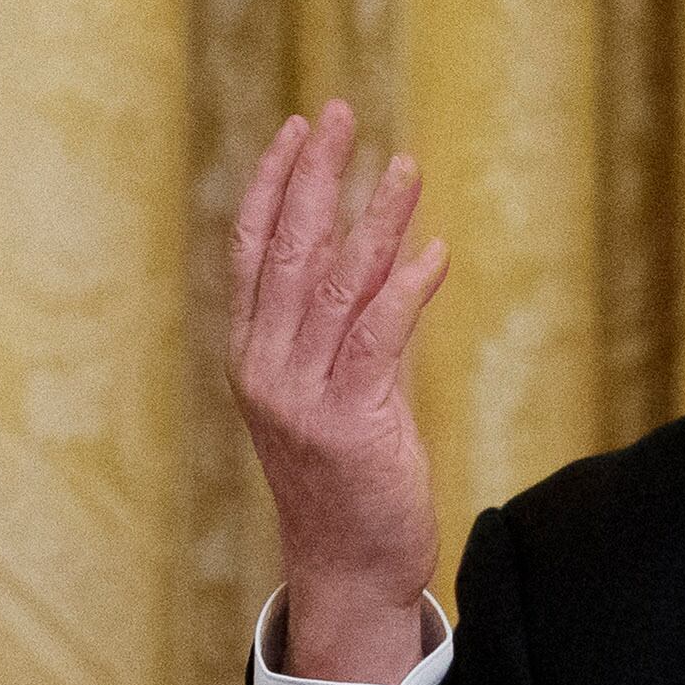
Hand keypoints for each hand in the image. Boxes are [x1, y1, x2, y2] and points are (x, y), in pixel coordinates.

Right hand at [227, 100, 448, 683]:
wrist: (350, 570)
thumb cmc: (349, 479)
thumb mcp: (340, 389)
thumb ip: (353, 324)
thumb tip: (387, 248)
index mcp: (253, 356)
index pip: (251, 250)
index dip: (273, 185)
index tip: (298, 129)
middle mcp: (266, 370)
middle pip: (286, 251)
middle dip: (315, 177)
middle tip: (340, 114)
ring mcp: (302, 399)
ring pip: (333, 286)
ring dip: (373, 219)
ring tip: (404, 166)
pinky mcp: (349, 426)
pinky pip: (377, 339)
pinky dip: (406, 289)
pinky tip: (434, 250)